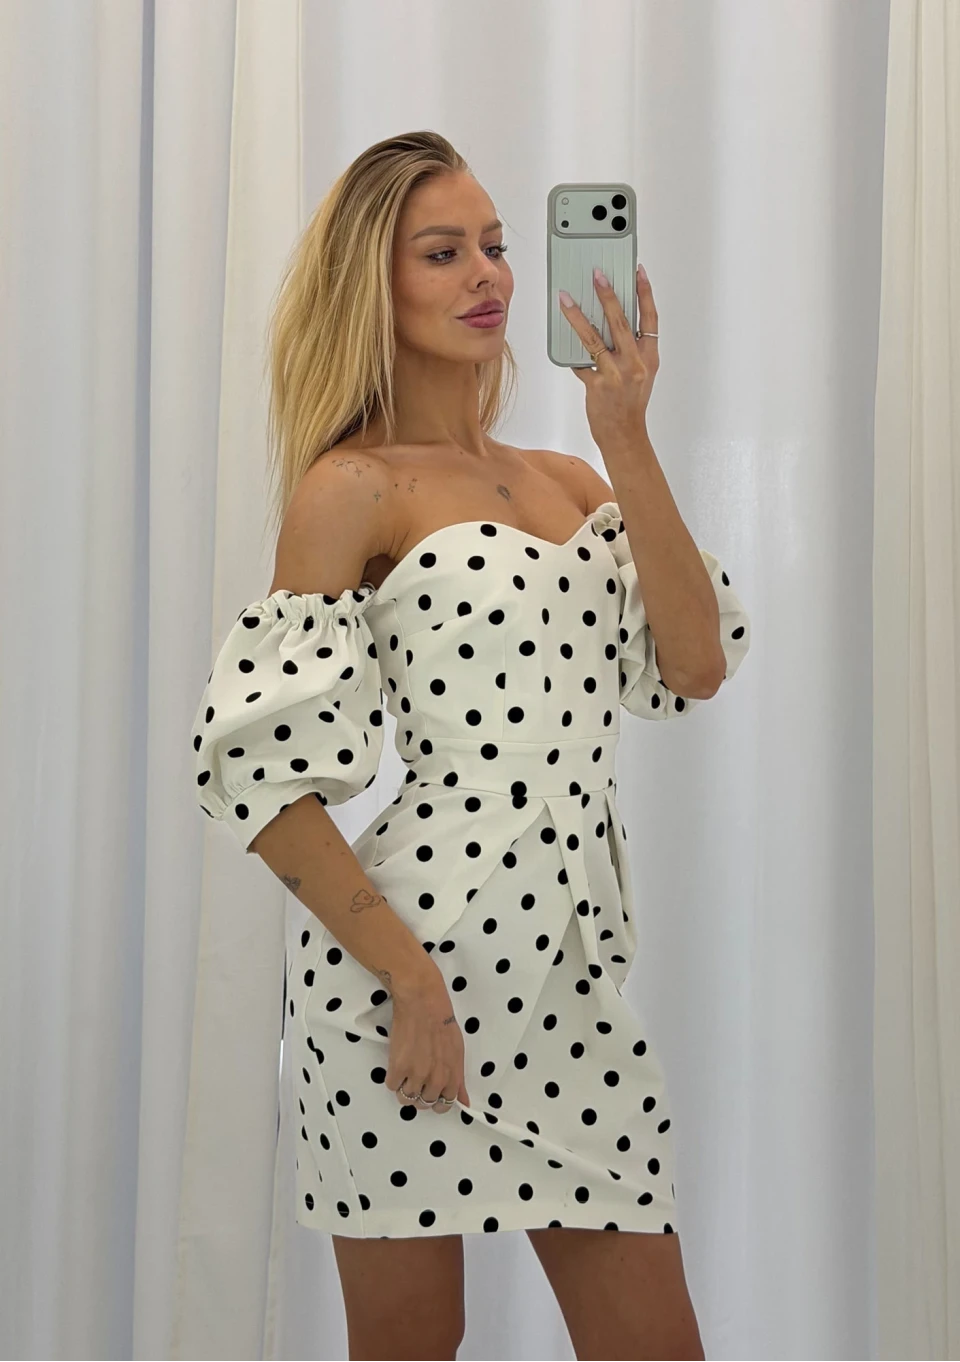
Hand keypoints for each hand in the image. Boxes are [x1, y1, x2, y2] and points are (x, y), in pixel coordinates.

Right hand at [385, 969, 470, 1115]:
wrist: (423, 1002)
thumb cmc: (442, 1021)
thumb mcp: (458, 1051)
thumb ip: (459, 1080)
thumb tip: (464, 1102)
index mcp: (453, 1075)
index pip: (445, 1105)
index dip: (437, 1101)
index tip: (431, 1094)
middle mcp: (436, 1078)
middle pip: (424, 1103)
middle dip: (420, 1094)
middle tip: (416, 1078)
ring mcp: (417, 1075)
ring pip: (406, 1099)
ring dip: (405, 1088)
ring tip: (406, 1071)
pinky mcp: (398, 1068)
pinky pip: (392, 1086)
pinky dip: (393, 1078)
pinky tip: (398, 1064)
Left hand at [558, 264, 658, 452]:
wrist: (625, 436)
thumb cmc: (631, 403)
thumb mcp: (641, 373)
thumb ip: (632, 349)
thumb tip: (610, 321)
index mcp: (649, 357)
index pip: (650, 319)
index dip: (644, 293)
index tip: (638, 271)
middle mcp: (635, 363)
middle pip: (621, 322)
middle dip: (608, 295)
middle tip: (597, 275)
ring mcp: (616, 375)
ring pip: (594, 338)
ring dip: (578, 316)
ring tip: (566, 298)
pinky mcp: (597, 386)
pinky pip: (580, 363)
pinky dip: (570, 351)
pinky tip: (560, 335)